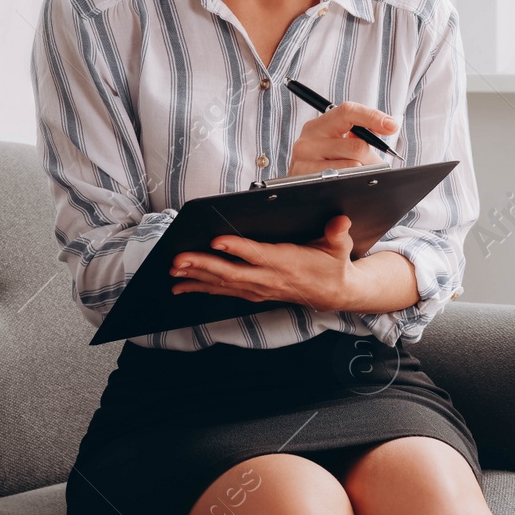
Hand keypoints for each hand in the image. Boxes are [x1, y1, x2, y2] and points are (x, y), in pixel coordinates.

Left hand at [169, 215, 359, 312]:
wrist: (334, 294)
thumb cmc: (332, 266)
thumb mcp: (340, 247)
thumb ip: (338, 232)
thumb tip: (340, 220)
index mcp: (286, 263)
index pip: (258, 255)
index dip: (238, 249)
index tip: (217, 241)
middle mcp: (268, 278)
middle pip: (231, 273)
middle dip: (203, 266)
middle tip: (179, 259)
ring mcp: (258, 288)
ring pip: (222, 284)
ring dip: (196, 278)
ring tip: (174, 271)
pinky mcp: (253, 293)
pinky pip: (223, 292)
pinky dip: (201, 289)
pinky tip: (182, 286)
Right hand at [289, 102, 398, 175]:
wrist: (300, 191)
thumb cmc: (327, 165)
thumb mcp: (342, 144)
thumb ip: (362, 134)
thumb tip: (389, 126)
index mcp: (320, 125)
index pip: (348, 111)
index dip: (372, 117)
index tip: (392, 126)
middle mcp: (309, 138)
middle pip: (357, 145)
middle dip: (371, 158)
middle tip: (370, 165)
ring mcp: (304, 159)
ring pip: (353, 164)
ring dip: (362, 172)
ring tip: (355, 176)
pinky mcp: (303, 177)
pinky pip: (340, 178)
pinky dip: (350, 182)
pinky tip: (344, 183)